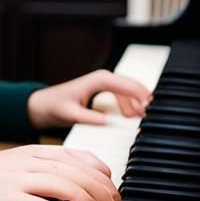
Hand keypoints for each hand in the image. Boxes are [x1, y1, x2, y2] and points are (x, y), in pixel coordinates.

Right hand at [0, 144, 121, 200]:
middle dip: (101, 188)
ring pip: (64, 185)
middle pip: (75, 170)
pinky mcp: (9, 198)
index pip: (75, 155)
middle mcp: (29, 161)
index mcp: (33, 151)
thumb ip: (45, 171)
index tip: (112, 184)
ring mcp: (19, 178)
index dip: (98, 169)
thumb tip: (78, 185)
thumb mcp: (20, 169)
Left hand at [27, 70, 152, 130]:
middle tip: (155, 110)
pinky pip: (122, 94)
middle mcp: (102, 78)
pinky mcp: (103, 89)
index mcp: (98, 80)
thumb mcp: (70, 114)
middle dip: (143, 95)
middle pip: (130, 84)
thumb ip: (88, 117)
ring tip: (146, 115)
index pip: (124, 84)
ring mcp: (103, 83)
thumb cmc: (56, 106)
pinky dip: (130, 102)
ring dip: (138, 100)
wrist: (44, 105)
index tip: (150, 103)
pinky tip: (133, 114)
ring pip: (128, 89)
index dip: (138, 93)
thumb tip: (106, 122)